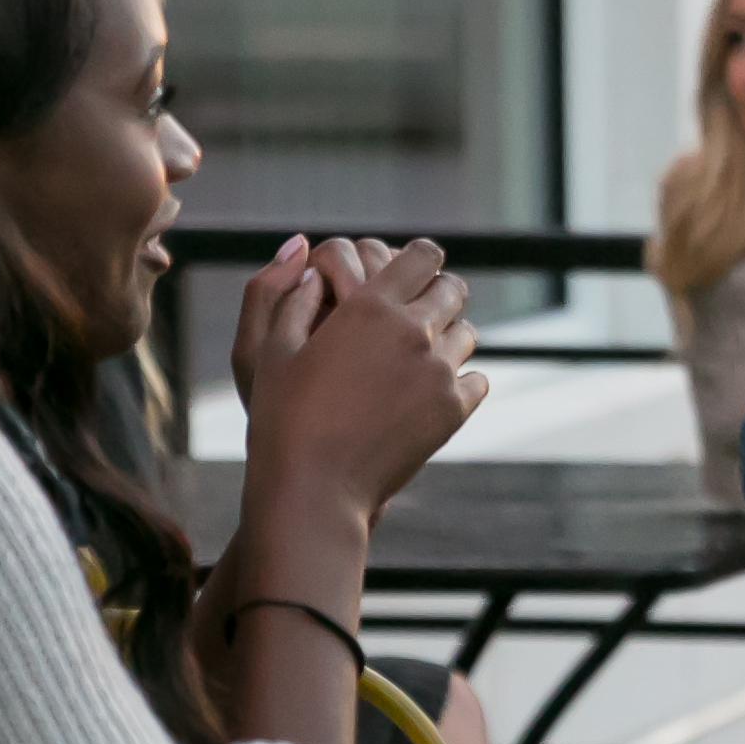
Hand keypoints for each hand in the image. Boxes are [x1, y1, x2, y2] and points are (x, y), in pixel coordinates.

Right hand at [243, 238, 485, 523]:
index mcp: (369, 307)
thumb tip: (310, 259)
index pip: (423, 256)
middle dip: (437, 293)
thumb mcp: (268, 350)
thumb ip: (291, 295)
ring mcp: (439, 371)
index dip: (420, 259)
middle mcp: (414, 331)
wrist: (313, 487)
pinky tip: (431, 392)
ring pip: (467, 333)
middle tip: (417, 311)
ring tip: (419, 356)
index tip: (412, 270)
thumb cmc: (281, 417)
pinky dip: (459, 381)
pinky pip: (476, 379)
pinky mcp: (454, 408)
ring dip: (448, 337)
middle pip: (453, 289)